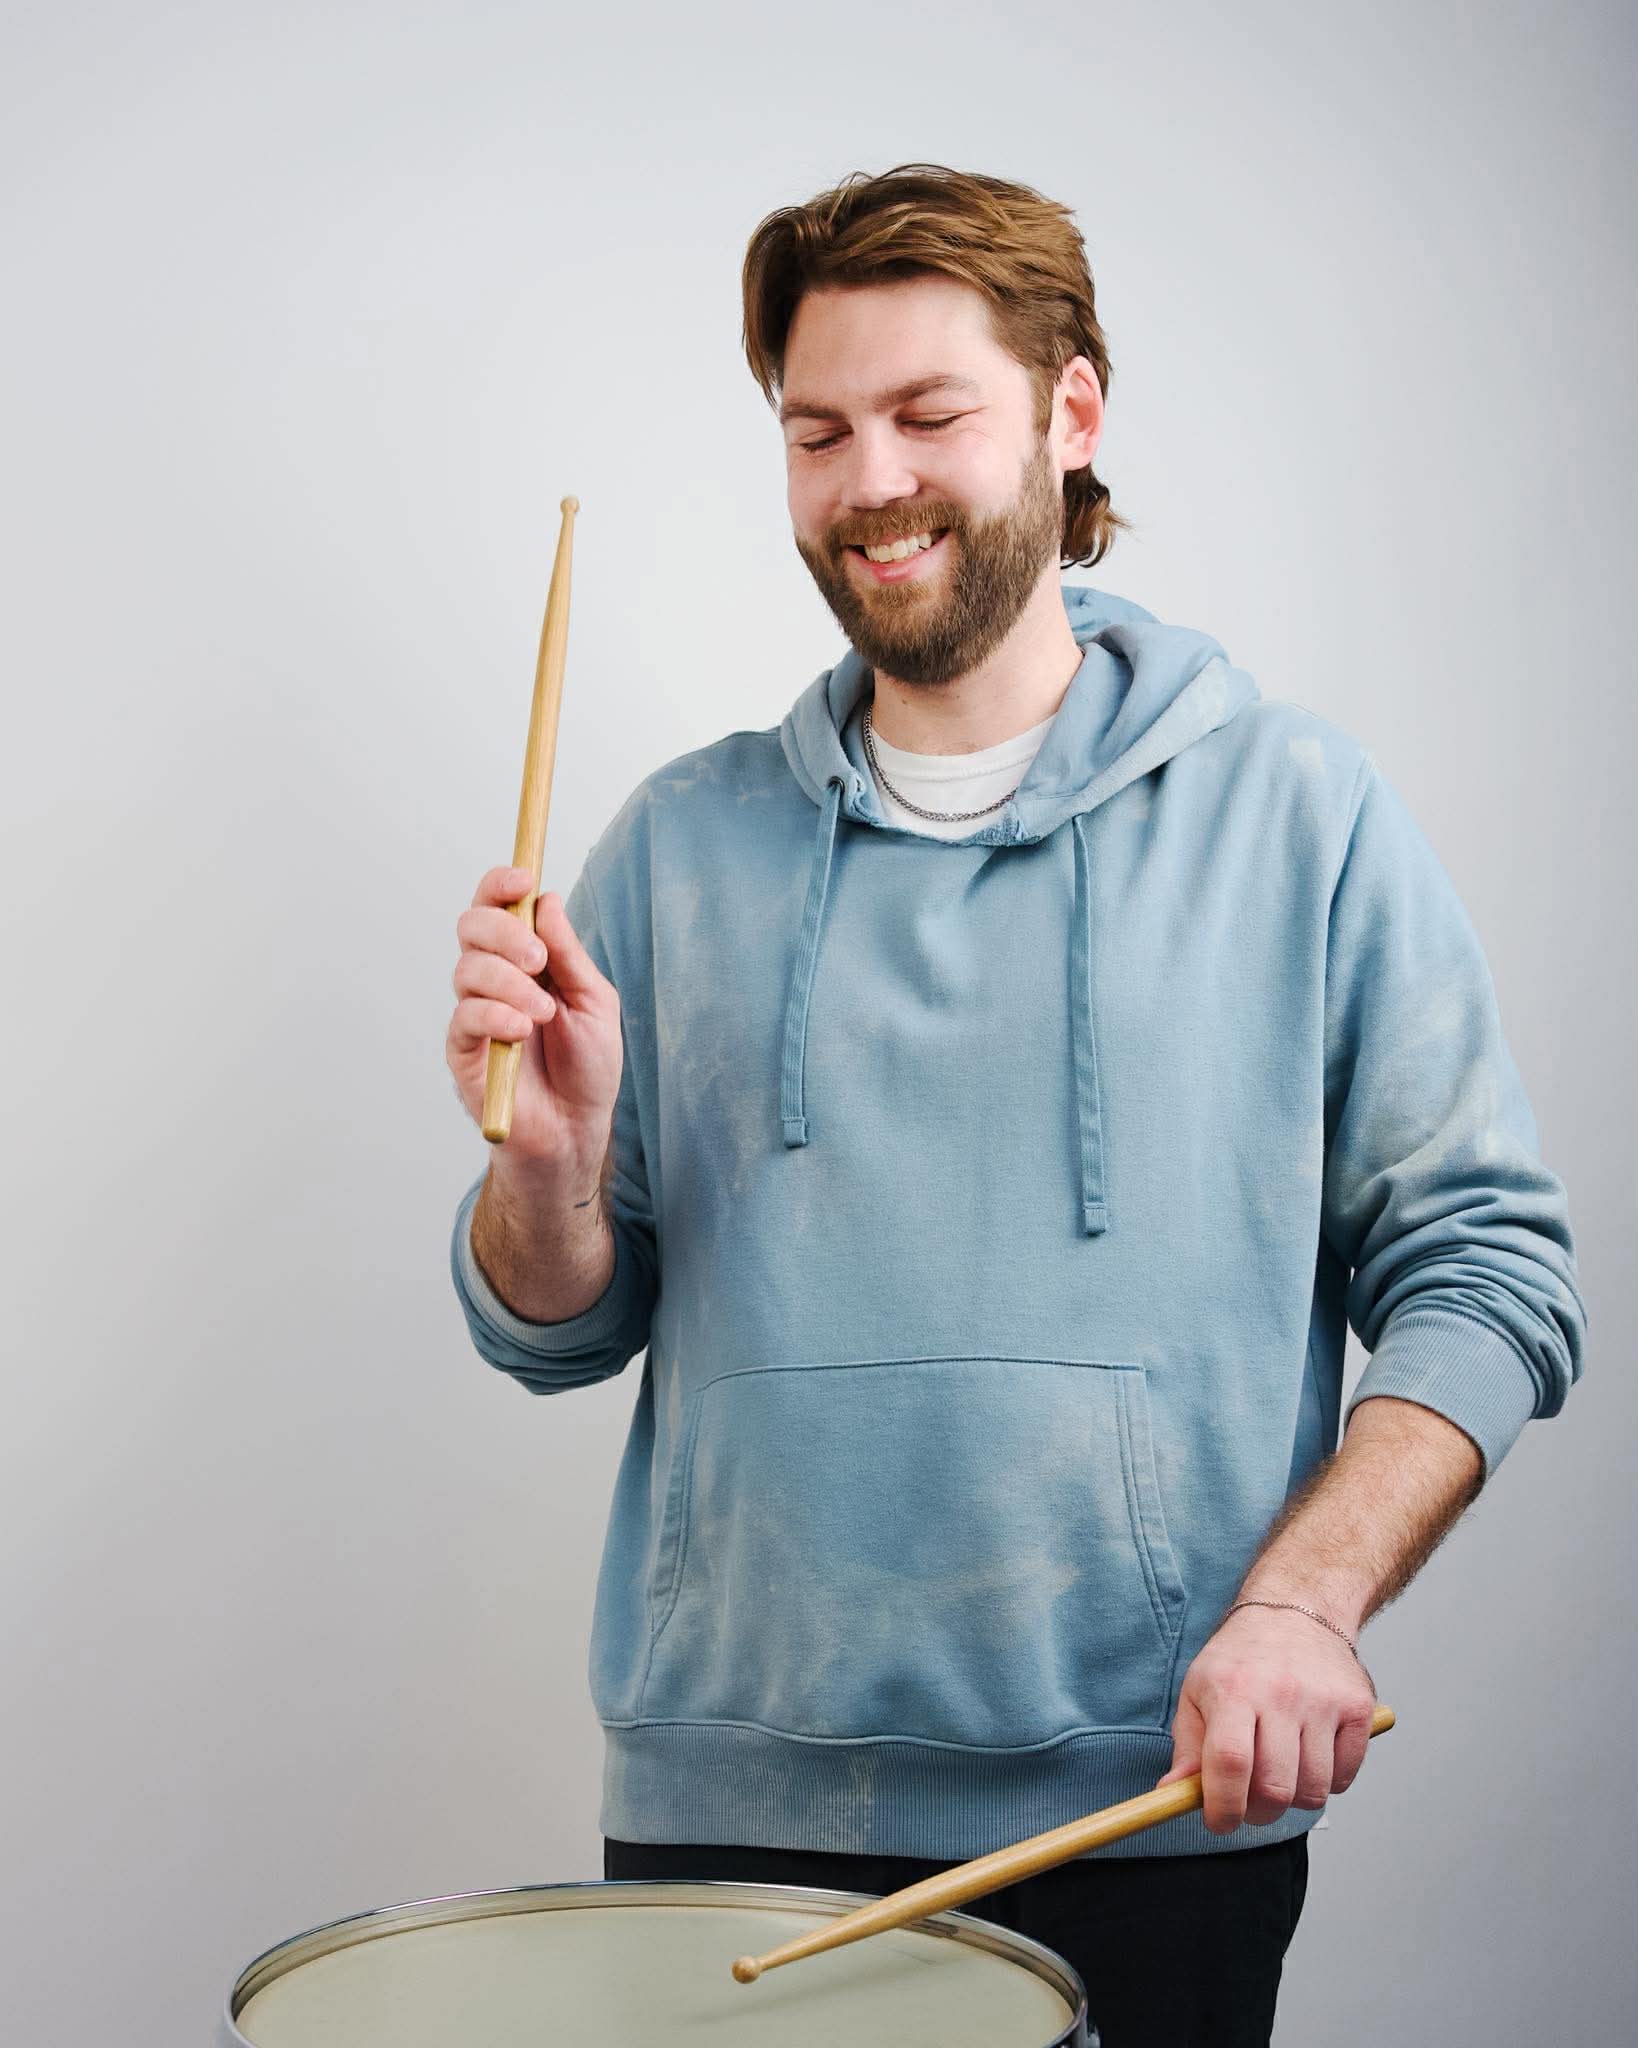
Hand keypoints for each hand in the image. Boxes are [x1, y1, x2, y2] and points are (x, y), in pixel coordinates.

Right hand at [446, 868, 623, 1172]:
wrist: (576, 1128)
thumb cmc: (588, 1065)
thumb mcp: (594, 1001)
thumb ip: (569, 954)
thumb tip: (546, 899)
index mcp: (526, 959)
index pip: (498, 906)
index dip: (502, 884)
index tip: (523, 878)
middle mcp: (494, 978)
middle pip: (472, 926)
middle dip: (505, 932)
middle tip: (538, 960)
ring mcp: (476, 1012)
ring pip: (468, 969)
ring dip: (509, 983)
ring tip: (543, 1013)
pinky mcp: (463, 1049)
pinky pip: (465, 1016)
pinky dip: (495, 1015)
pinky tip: (521, 1030)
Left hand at [1154, 1603, 1376, 1832]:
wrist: (1295, 1611)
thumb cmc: (1241, 1658)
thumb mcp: (1198, 1691)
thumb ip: (1188, 1747)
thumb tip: (1172, 1794)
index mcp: (1233, 1689)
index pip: (1230, 1764)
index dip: (1223, 1807)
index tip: (1219, 1822)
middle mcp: (1281, 1693)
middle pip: (1274, 1787)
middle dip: (1258, 1813)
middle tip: (1250, 1804)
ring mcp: (1323, 1701)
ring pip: (1313, 1790)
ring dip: (1293, 1799)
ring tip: (1280, 1774)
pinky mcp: (1358, 1708)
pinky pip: (1345, 1777)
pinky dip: (1327, 1782)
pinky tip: (1310, 1756)